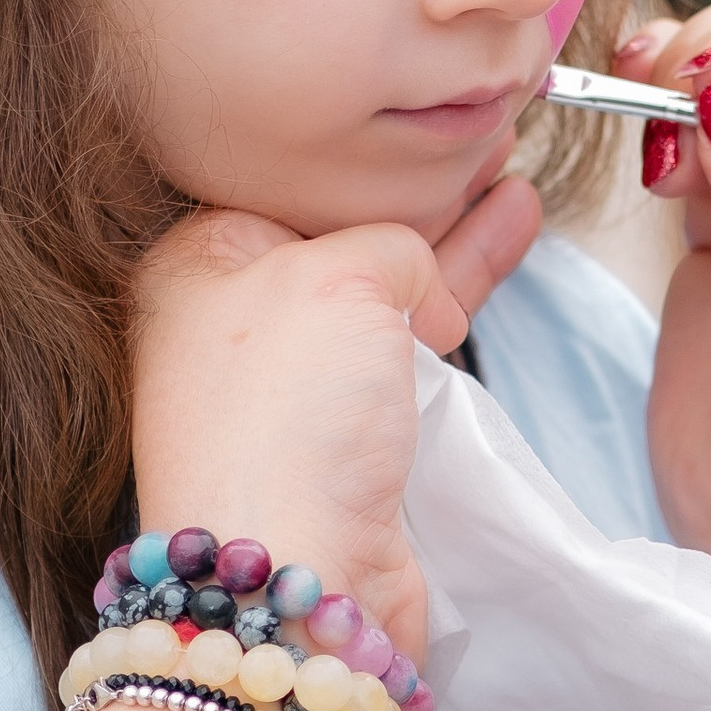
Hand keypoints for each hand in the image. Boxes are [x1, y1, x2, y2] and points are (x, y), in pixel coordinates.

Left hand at [129, 175, 537, 662]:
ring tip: (517, 192)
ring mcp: (283, 391)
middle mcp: (226, 327)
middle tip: (485, 144)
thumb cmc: (286, 418)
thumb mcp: (341, 274)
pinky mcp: (336, 446)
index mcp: (192, 266)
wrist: (290, 578)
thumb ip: (394, 245)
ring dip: (448, 250)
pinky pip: (400, 359)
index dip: (359, 162)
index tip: (426, 132)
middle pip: (336, 241)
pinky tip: (491, 277)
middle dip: (416, 199)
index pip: (283, 186)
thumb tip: (422, 293)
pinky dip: (449, 316)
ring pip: (380, 299)